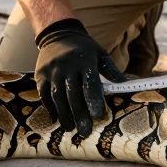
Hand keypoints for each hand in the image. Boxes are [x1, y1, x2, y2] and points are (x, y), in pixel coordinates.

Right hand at [34, 18, 126, 135]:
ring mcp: (52, 71)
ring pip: (57, 97)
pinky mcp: (40, 75)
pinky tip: (57, 119)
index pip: (89, 82)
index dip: (93, 99)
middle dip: (79, 114)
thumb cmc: (84, 49)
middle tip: (85, 131)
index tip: (98, 114)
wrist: (58, 34)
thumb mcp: (100, 54)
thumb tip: (126, 84)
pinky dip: (51, 108)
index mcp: (84, 60)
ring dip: (64, 115)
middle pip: (73, 94)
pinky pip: (44, 95)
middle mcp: (66, 66)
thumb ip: (111, 70)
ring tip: (71, 129)